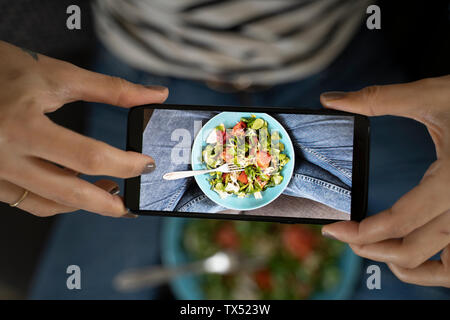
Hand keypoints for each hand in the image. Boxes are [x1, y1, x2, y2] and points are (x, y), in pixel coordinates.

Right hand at [0, 41, 167, 217]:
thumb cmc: (3, 70)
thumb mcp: (58, 74)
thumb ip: (111, 89)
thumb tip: (155, 95)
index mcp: (24, 125)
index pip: (88, 156)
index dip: (125, 164)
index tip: (145, 164)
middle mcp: (5, 155)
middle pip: (68, 193)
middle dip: (107, 204)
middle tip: (131, 205)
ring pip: (47, 203)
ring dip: (83, 204)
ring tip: (109, 191)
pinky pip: (29, 201)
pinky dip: (57, 200)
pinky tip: (74, 186)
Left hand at [320, 75, 449, 286]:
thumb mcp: (431, 95)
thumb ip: (377, 100)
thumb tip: (330, 100)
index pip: (400, 221)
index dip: (360, 232)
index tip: (333, 230)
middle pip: (414, 252)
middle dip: (372, 249)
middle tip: (345, 236)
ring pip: (445, 271)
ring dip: (406, 265)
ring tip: (375, 248)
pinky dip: (436, 269)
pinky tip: (414, 251)